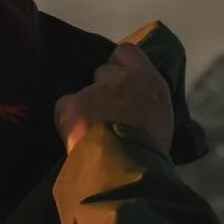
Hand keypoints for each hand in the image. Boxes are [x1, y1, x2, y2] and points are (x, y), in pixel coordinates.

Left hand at [53, 43, 173, 154]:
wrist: (126, 171)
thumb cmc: (149, 154)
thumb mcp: (160, 122)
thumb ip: (146, 104)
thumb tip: (136, 104)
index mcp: (151, 83)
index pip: (127, 52)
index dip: (117, 65)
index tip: (115, 81)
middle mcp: (124, 79)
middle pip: (102, 71)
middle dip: (99, 88)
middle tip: (101, 112)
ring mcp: (97, 89)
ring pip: (81, 91)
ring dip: (82, 106)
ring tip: (87, 131)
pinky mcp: (74, 103)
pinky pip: (63, 107)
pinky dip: (65, 120)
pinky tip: (73, 138)